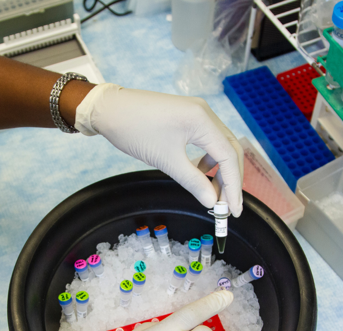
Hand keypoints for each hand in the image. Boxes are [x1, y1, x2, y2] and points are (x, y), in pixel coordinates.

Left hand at [74, 83, 243, 215]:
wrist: (108, 108)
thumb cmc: (134, 130)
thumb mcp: (165, 160)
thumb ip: (193, 182)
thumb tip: (211, 202)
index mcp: (202, 120)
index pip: (229, 156)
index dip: (234, 186)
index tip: (232, 209)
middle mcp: (205, 113)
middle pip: (231, 150)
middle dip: (231, 180)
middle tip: (227, 206)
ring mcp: (198, 113)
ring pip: (221, 145)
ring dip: (221, 170)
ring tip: (213, 192)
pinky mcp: (189, 116)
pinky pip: (208, 140)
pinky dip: (209, 159)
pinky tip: (200, 171)